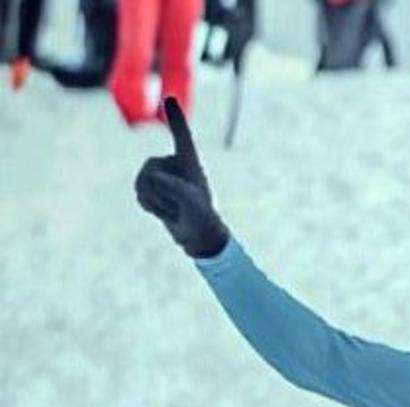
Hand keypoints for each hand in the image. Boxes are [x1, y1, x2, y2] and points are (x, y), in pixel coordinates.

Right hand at [134, 97, 229, 257]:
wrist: (197, 235)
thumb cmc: (201, 216)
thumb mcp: (192, 202)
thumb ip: (176, 188)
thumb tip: (156, 177)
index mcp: (190, 162)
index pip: (182, 137)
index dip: (175, 119)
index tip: (170, 99)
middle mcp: (174, 164)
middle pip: (150, 169)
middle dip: (161, 192)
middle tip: (179, 206)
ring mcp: (161, 174)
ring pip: (141, 182)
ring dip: (155, 201)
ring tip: (173, 209)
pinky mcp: (152, 186)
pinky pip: (139, 193)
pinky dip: (148, 205)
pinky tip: (163, 212)